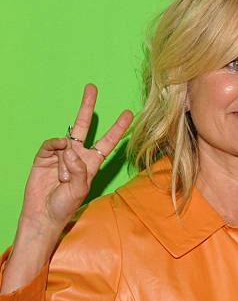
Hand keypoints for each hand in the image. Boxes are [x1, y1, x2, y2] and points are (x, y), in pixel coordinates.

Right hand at [20, 83, 133, 230]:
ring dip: (65, 163)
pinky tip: (55, 160)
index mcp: (92, 163)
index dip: (118, 128)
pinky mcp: (44, 155)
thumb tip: (70, 148)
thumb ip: (80, 169)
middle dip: (87, 106)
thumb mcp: (80, 190)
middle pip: (84, 126)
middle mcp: (78, 155)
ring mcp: (61, 153)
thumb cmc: (65, 205)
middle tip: (92, 87)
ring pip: (67, 144)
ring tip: (62, 179)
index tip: (129, 113)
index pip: (108, 142)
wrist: (43, 213)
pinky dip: (55, 150)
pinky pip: (52, 144)